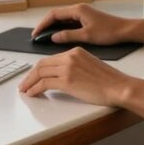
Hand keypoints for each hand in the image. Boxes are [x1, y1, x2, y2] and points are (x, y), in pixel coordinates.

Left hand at [18, 47, 135, 105]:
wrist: (119, 86)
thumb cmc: (109, 80)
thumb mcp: (89, 65)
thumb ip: (75, 65)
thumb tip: (62, 75)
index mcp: (75, 51)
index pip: (50, 58)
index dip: (38, 68)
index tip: (33, 76)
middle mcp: (70, 56)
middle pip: (42, 64)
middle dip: (30, 75)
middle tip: (24, 83)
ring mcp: (68, 68)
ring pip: (40, 73)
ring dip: (29, 82)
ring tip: (25, 90)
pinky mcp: (67, 81)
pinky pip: (44, 84)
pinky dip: (35, 89)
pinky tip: (32, 93)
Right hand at [31, 4, 129, 44]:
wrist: (125, 30)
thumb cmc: (109, 32)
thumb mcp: (87, 36)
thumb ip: (68, 36)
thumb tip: (53, 37)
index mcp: (78, 10)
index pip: (54, 14)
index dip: (43, 24)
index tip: (36, 33)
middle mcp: (79, 9)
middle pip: (57, 15)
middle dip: (46, 25)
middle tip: (37, 36)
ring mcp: (82, 14)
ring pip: (63, 19)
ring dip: (53, 27)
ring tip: (44, 38)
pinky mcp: (86, 19)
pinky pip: (69, 22)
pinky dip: (62, 28)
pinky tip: (58, 37)